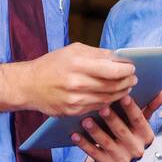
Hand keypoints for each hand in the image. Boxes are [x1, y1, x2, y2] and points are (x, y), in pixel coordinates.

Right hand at [0, 43, 136, 115]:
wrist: (28, 85)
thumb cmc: (51, 64)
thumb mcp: (73, 50)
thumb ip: (97, 53)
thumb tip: (119, 57)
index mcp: (78, 64)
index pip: (112, 69)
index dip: (126, 69)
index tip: (132, 68)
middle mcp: (77, 83)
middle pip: (113, 85)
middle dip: (127, 82)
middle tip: (133, 79)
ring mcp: (75, 99)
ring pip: (108, 98)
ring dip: (121, 93)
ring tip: (126, 87)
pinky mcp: (73, 111)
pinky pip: (98, 107)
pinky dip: (108, 102)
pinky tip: (112, 96)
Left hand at [78, 92, 161, 161]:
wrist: (115, 160)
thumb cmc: (128, 133)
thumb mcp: (139, 123)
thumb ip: (149, 107)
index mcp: (146, 136)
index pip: (140, 120)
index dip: (132, 109)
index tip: (124, 96)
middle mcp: (136, 149)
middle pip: (122, 131)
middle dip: (112, 119)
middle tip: (101, 107)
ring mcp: (121, 159)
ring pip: (106, 142)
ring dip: (95, 131)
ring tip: (86, 120)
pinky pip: (93, 153)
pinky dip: (84, 144)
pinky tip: (75, 135)